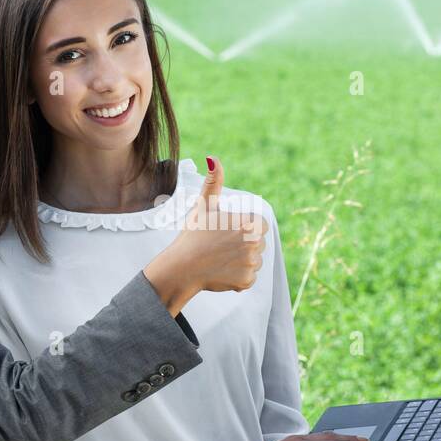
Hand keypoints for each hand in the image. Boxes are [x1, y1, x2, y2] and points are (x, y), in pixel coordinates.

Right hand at [142, 156, 269, 314]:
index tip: (226, 233)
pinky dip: (237, 278)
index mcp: (250, 223)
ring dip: (240, 263)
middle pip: (258, 244)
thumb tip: (213, 158)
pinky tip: (221, 272)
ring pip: (254, 262)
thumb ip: (213, 182)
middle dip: (243, 246)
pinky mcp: (246, 281)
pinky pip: (248, 278)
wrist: (180, 267)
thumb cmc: (192, 235)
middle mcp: (255, 243)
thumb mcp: (204, 206)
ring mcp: (251, 264)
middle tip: (220, 247)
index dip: (242, 229)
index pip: (259, 226)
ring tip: (219, 259)